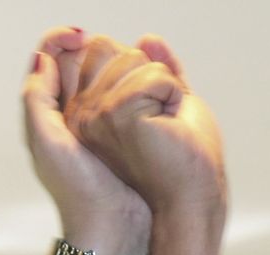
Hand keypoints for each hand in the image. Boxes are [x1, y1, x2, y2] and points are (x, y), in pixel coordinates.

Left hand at [23, 28, 149, 254]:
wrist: (113, 229)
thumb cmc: (78, 192)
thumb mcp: (47, 144)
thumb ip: (38, 99)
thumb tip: (44, 57)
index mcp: (51, 111)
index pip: (51, 57)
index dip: (62, 38)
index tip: (81, 36)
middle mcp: (75, 113)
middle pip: (83, 59)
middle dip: (96, 46)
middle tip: (108, 53)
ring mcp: (104, 121)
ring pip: (111, 71)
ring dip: (122, 60)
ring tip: (132, 63)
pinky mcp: (130, 131)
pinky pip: (135, 90)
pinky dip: (143, 78)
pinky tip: (153, 81)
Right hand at [67, 34, 226, 223]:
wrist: (188, 201)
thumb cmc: (179, 167)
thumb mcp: (165, 105)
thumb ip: (155, 72)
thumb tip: (147, 40)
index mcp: (87, 114)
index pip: (101, 50)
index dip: (135, 66)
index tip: (150, 104)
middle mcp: (81, 115)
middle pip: (116, 49)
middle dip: (153, 76)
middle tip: (160, 120)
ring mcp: (93, 115)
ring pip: (135, 58)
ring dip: (165, 87)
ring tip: (163, 125)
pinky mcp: (113, 115)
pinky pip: (152, 75)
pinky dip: (173, 95)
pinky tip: (168, 125)